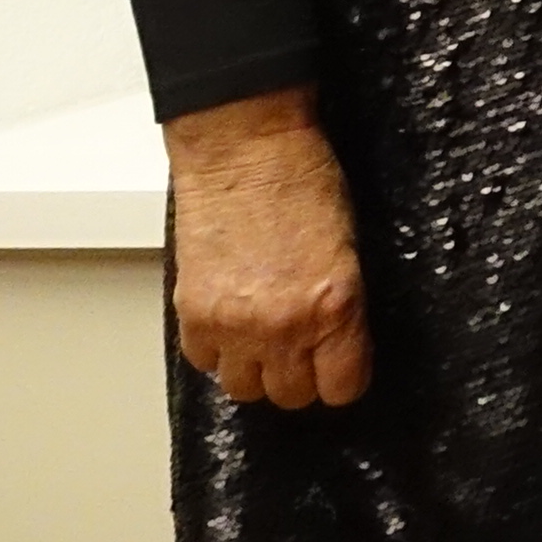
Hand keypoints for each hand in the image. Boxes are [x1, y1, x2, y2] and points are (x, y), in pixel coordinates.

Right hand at [163, 88, 370, 408]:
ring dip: (254, 366)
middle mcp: (284, 326)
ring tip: (261, 334)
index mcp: (334, 305)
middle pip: (291, 395)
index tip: (339, 364)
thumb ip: (342, 304)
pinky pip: (204, 361)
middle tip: (299, 345)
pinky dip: (216, 347)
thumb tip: (336, 342)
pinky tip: (228, 318)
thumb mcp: (349, 245)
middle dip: (299, 373)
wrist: (244, 147)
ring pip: (243, 387)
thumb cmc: (303, 178)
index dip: (341, 377)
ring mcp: (233, 325)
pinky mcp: (192, 315)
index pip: (341, 387)